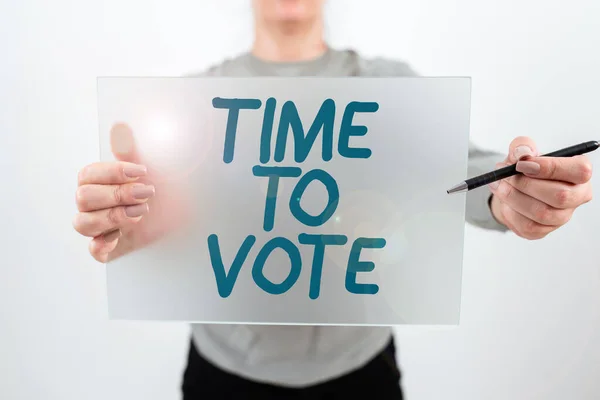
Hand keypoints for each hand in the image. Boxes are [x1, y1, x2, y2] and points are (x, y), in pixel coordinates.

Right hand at [73, 123, 187, 261]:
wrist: (185, 216)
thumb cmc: (163, 191)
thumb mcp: (152, 170)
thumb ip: (131, 152)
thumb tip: (120, 128)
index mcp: (99, 182)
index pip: (88, 174)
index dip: (112, 172)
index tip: (141, 171)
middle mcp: (94, 204)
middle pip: (83, 197)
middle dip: (117, 194)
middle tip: (147, 192)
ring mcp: (99, 227)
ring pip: (82, 223)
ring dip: (112, 216)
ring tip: (141, 212)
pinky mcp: (108, 248)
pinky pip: (93, 249)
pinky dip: (104, 244)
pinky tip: (123, 235)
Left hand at [489, 136, 593, 239]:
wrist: (511, 188)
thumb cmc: (524, 167)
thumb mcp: (522, 150)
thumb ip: (523, 146)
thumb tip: (523, 154)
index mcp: (579, 174)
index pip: (579, 171)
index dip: (550, 168)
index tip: (522, 165)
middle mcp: (576, 197)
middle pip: (560, 196)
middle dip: (526, 185)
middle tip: (505, 176)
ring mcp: (561, 217)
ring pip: (542, 213)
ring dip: (514, 197)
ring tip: (499, 185)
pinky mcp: (543, 231)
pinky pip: (527, 225)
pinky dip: (510, 211)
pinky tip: (504, 199)